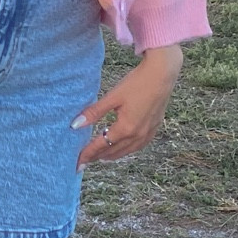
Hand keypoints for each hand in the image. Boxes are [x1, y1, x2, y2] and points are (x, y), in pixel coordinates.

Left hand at [73, 45, 182, 167]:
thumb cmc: (137, 83)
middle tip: (85, 161)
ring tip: (101, 158)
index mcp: (125, 128)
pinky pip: (138, 146)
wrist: (162, 74)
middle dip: (98, 157)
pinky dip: (127, 150)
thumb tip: (75, 125)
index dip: (88, 154)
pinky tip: (124, 148)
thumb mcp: (112, 97)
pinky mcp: (154, 128)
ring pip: (126, 151)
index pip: (101, 145)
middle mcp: (137, 135)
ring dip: (112, 155)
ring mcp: (147, 133)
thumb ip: (94, 112)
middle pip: (113, 151)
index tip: (77, 162)